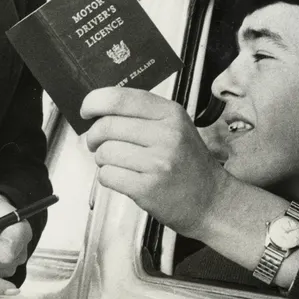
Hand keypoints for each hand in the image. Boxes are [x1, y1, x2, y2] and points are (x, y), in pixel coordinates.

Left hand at [81, 87, 225, 238]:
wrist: (211, 200)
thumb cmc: (188, 163)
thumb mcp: (175, 126)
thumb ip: (142, 113)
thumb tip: (99, 107)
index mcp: (170, 113)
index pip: (120, 98)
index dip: (94, 102)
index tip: (86, 110)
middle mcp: (166, 135)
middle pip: (106, 126)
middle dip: (94, 136)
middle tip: (98, 143)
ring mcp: (157, 162)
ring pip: (105, 152)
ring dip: (103, 159)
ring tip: (119, 163)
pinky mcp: (147, 188)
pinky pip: (108, 175)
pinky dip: (108, 177)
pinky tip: (124, 178)